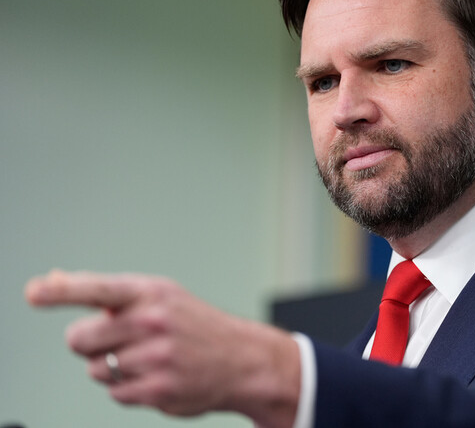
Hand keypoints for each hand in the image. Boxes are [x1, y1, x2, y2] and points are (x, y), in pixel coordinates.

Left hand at [25, 270, 299, 427]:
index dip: (62, 291)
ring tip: (147, 359)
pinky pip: (113, 393)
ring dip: (112, 367)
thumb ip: (106, 293)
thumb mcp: (158, 296)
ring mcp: (157, 357)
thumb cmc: (191, 323)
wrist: (241, 358)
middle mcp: (153, 321)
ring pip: (95, 369)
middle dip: (87, 342)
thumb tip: (49, 282)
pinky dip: (128, 388)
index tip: (34, 292)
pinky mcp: (159, 389)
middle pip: (79, 338)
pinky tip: (155, 376)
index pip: (98, 288)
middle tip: (112, 340)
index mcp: (151, 292)